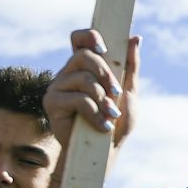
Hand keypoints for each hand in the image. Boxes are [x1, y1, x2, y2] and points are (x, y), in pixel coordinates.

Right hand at [43, 29, 138, 148]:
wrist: (104, 150)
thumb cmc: (116, 120)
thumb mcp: (128, 91)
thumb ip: (130, 66)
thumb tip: (135, 38)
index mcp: (85, 66)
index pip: (79, 39)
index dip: (89, 36)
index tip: (104, 48)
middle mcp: (68, 73)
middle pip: (83, 56)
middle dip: (105, 73)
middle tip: (117, 92)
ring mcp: (57, 86)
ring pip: (83, 79)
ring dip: (103, 99)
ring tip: (112, 115)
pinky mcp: (51, 103)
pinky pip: (78, 99)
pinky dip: (96, 113)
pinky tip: (103, 126)